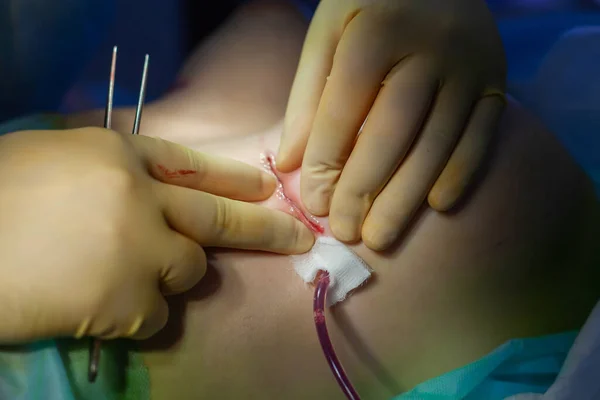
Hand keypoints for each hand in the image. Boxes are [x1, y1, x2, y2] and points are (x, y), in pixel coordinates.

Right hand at [0, 127, 312, 342]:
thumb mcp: (54, 159)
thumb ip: (108, 170)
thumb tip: (144, 184)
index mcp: (119, 156)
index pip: (193, 164)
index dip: (233, 178)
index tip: (268, 189)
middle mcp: (142, 198)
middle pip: (217, 217)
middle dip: (265, 228)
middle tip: (299, 237)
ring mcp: (141, 250)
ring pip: (188, 269)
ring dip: (165, 275)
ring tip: (113, 273)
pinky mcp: (130, 300)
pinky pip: (155, 314)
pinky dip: (135, 314)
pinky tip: (95, 304)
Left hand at [277, 0, 506, 249]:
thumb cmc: (371, 4)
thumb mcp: (329, 31)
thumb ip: (308, 93)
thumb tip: (290, 160)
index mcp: (376, 33)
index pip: (344, 110)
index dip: (327, 162)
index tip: (315, 204)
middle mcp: (429, 51)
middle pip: (391, 135)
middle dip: (364, 190)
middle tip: (346, 233)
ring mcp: (469, 67)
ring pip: (435, 144)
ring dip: (406, 197)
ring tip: (380, 236)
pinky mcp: (497, 79)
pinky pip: (481, 134)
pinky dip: (461, 173)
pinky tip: (437, 207)